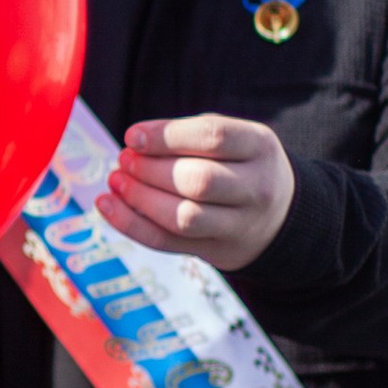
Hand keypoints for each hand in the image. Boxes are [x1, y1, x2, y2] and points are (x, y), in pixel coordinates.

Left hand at [100, 116, 294, 271]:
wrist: (280, 216)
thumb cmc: (240, 165)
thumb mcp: (233, 139)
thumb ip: (189, 136)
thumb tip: (134, 143)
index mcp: (259, 147)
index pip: (214, 137)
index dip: (167, 135)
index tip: (132, 136)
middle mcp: (257, 187)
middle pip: (199, 180)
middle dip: (151, 170)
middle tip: (124, 160)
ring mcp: (240, 224)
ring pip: (184, 217)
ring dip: (140, 199)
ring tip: (116, 181)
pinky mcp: (217, 251)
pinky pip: (168, 242)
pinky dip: (131, 225)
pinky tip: (107, 205)